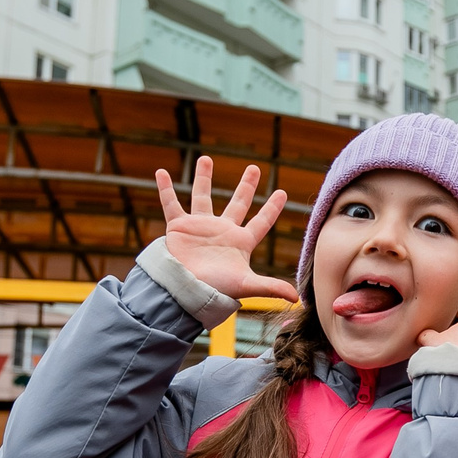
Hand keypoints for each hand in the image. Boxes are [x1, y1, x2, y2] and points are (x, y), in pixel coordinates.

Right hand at [155, 157, 298, 301]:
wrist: (186, 291)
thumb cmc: (216, 289)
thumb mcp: (246, 285)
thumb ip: (270, 287)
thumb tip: (297, 298)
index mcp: (240, 241)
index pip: (262, 221)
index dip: (272, 208)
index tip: (283, 192)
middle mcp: (222, 231)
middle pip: (238, 203)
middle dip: (246, 186)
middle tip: (254, 168)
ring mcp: (200, 227)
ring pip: (202, 197)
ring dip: (203, 178)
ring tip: (205, 159)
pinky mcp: (179, 227)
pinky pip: (171, 204)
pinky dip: (165, 189)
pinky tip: (161, 172)